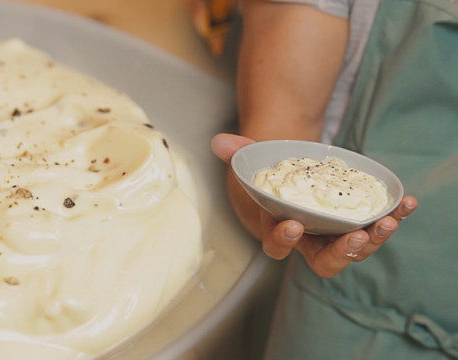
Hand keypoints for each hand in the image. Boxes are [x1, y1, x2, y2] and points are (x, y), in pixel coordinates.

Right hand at [211, 132, 418, 277]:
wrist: (294, 168)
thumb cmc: (271, 171)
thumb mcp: (252, 160)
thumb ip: (237, 153)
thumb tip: (219, 142)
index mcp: (280, 229)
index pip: (278, 247)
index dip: (283, 241)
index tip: (291, 225)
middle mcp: (310, 238)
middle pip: (325, 260)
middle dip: (342, 253)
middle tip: (356, 238)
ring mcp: (336, 232)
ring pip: (356, 247)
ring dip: (375, 238)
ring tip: (389, 220)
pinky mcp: (358, 220)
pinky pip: (376, 225)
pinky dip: (394, 216)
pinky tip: (407, 203)